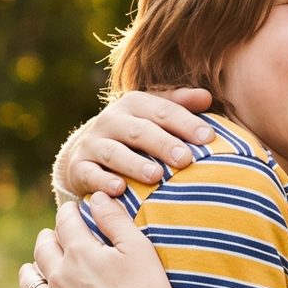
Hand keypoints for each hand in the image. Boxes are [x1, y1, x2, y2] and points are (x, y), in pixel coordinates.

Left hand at [3, 194, 176, 287]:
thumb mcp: (138, 249)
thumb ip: (115, 220)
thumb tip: (96, 196)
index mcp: (80, 253)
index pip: (66, 224)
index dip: (69, 213)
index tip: (73, 209)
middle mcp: (59, 278)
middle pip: (43, 251)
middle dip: (46, 238)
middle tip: (51, 236)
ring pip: (30, 285)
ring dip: (28, 273)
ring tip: (30, 269)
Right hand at [51, 87, 215, 198]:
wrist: (88, 151)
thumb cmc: (135, 133)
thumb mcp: (154, 114)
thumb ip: (179, 105)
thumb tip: (206, 98)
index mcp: (134, 103)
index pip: (163, 110)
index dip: (186, 123)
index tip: (208, 137)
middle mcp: (111, 120)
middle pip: (139, 131)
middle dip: (163, 144)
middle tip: (185, 159)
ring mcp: (93, 143)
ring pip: (113, 152)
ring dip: (134, 164)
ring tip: (156, 176)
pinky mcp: (78, 167)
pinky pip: (89, 174)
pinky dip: (103, 182)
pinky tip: (119, 189)